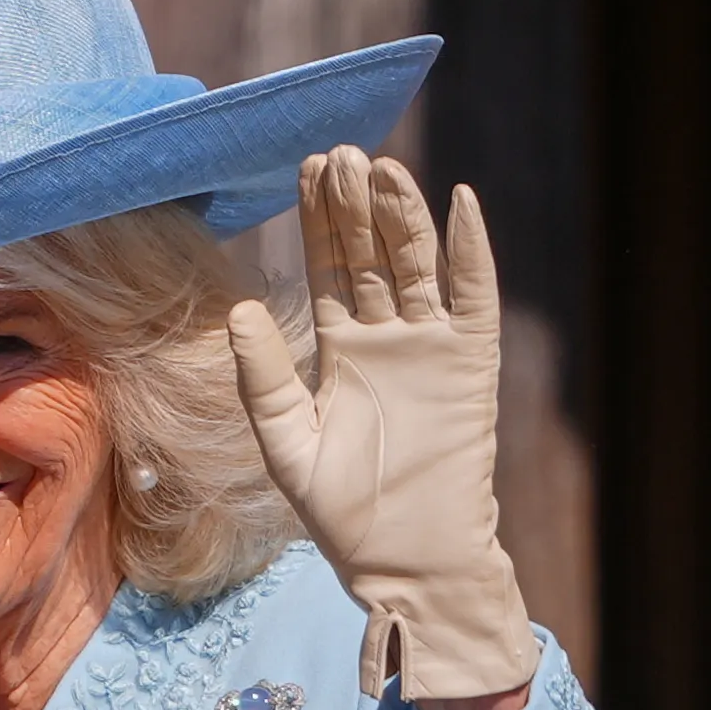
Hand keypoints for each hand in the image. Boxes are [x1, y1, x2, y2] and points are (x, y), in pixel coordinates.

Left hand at [226, 148, 537, 706]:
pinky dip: (470, 250)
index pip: (328, 269)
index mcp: (340, 351)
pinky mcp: (471, 364)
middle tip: (336, 152)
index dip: (318, 221)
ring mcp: (431, 347)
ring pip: (416, 264)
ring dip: (401, 215)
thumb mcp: (285, 438)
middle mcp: (386, 339)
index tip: (302, 170)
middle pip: (370, 255)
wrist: (403, 557)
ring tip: (380, 166)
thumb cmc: (341, 509)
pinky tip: (460, 203)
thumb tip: (237, 307)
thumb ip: (263, 374)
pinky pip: (473, 296)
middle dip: (354, 205)